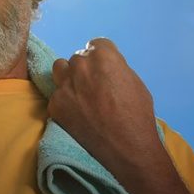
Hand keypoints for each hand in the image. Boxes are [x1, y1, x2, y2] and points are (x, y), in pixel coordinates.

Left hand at [47, 37, 164, 181]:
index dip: (101, 58)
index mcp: (103, 56)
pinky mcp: (55, 104)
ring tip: (80, 95)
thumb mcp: (134, 82)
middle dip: (85, 70)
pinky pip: (57, 96)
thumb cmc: (138, 115)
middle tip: (94, 89)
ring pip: (60, 69)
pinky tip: (77, 116)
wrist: (128, 149)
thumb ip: (116, 68)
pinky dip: (64, 103)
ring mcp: (64, 85)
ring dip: (68, 78)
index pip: (96, 44)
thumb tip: (106, 66)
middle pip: (78, 58)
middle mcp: (80, 65)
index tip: (104, 71)